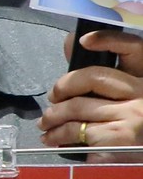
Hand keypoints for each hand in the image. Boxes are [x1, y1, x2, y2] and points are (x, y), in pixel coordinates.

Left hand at [43, 28, 142, 152]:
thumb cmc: (136, 131)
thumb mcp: (131, 100)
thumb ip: (107, 79)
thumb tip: (73, 45)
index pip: (134, 48)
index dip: (109, 39)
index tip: (84, 40)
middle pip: (93, 77)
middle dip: (63, 87)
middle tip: (53, 99)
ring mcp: (133, 116)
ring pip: (78, 107)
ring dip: (53, 116)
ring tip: (45, 123)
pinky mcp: (120, 138)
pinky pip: (77, 130)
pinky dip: (58, 135)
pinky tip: (53, 139)